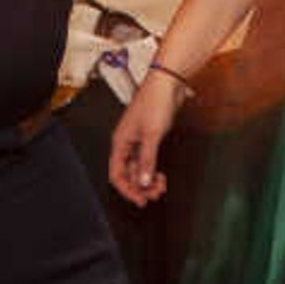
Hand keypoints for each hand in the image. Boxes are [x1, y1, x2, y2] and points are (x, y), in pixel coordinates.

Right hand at [108, 67, 185, 204]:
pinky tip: (160, 174)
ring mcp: (137, 141)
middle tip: (155, 194)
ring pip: (138, 168)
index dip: (127, 190)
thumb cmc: (155, 101)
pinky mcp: (149, 137)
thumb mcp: (152, 135)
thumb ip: (147, 160)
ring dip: (148, 180)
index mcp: (120, 142)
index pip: (117, 174)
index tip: (140, 201)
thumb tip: (143, 182)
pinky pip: (147, 160)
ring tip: (160, 186)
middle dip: (140, 186)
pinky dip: (152, 169)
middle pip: (128, 174)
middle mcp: (126, 143)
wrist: (167, 83)